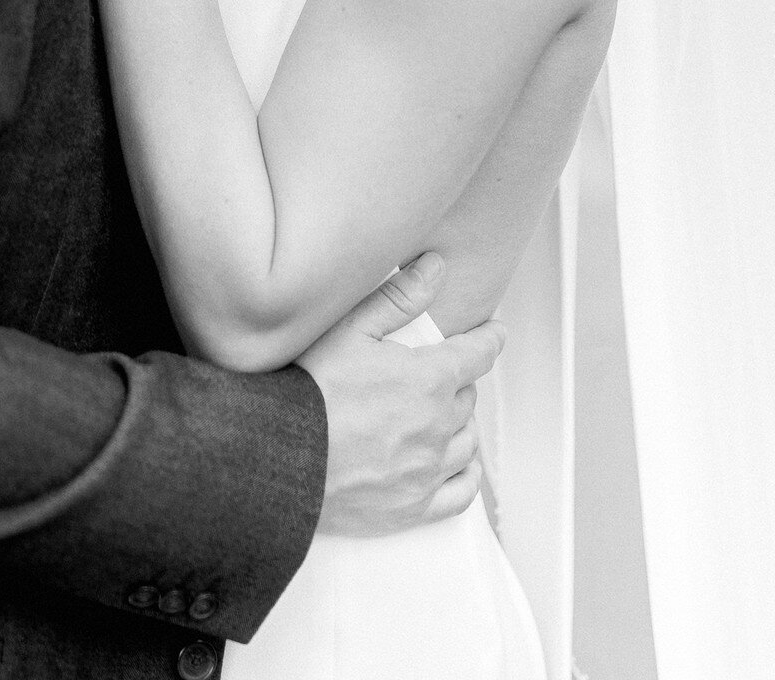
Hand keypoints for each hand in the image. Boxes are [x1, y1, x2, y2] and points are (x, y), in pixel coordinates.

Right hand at [297, 253, 503, 536]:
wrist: (280, 458)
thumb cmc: (310, 389)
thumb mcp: (350, 329)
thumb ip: (398, 297)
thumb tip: (436, 267)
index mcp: (429, 380)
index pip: (478, 355)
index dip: (489, 339)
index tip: (495, 332)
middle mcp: (437, 427)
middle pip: (467, 398)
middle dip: (457, 382)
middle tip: (437, 374)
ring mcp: (427, 471)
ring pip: (467, 441)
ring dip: (460, 424)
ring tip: (442, 415)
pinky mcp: (413, 507)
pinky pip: (461, 492)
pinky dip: (466, 473)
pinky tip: (458, 463)